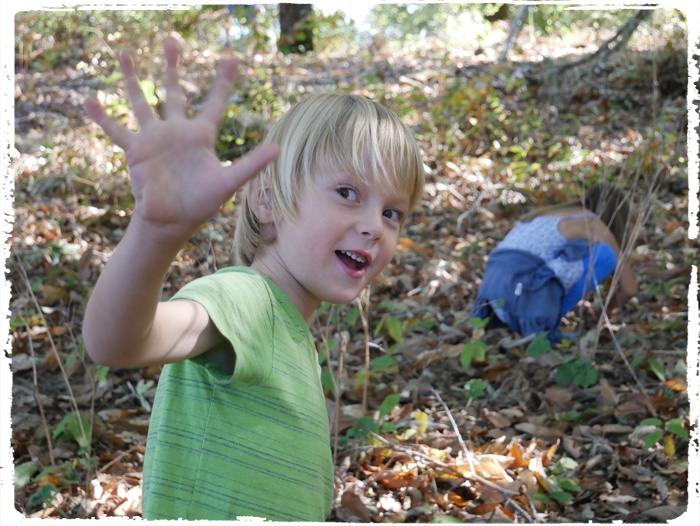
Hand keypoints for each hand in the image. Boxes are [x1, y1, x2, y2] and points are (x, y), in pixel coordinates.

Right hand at [85, 38, 278, 241]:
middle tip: (172, 41)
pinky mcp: (135, 151)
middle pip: (174, 92)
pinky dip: (102, 117)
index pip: (214, 103)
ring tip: (125, 53)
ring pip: (141, 102)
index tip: (232, 59)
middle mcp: (176, 132)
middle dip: (172, 67)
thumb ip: (251, 164)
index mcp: (200, 136)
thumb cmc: (202, 203)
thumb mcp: (229, 181)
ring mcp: (154, 139)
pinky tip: (88, 100)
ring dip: (132, 78)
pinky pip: (116, 130)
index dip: (223, 82)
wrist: (172, 221)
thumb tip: (278, 149)